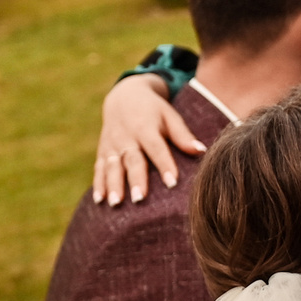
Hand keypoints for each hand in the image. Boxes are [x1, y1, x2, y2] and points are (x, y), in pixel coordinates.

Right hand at [93, 74, 203, 203]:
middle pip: (132, 160)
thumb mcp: (169, 116)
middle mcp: (127, 137)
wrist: (124, 96)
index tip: (173, 183)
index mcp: (145, 127)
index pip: (156, 147)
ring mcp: (112, 145)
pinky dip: (99, 184)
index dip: (165, 164)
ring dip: (113, 185)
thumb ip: (183, 135)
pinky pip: (99, 168)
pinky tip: (100, 201)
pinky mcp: (102, 151)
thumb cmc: (153, 110)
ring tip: (116, 203)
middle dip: (135, 180)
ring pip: (112, 166)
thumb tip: (202, 151)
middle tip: (139, 199)